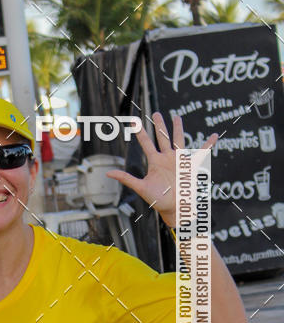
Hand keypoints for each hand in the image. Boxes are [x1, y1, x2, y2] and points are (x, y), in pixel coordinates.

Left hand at [106, 113, 216, 227]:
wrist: (174, 208)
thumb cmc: (158, 200)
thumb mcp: (141, 187)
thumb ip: (126, 178)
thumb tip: (108, 173)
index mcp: (155, 162)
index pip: (146, 143)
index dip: (140, 133)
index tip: (134, 122)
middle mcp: (166, 158)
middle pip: (162, 138)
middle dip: (159, 126)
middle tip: (157, 113)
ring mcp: (179, 161)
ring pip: (178, 140)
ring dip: (178, 129)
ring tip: (177, 116)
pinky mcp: (190, 166)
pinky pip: (201, 153)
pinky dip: (208, 145)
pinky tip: (214, 136)